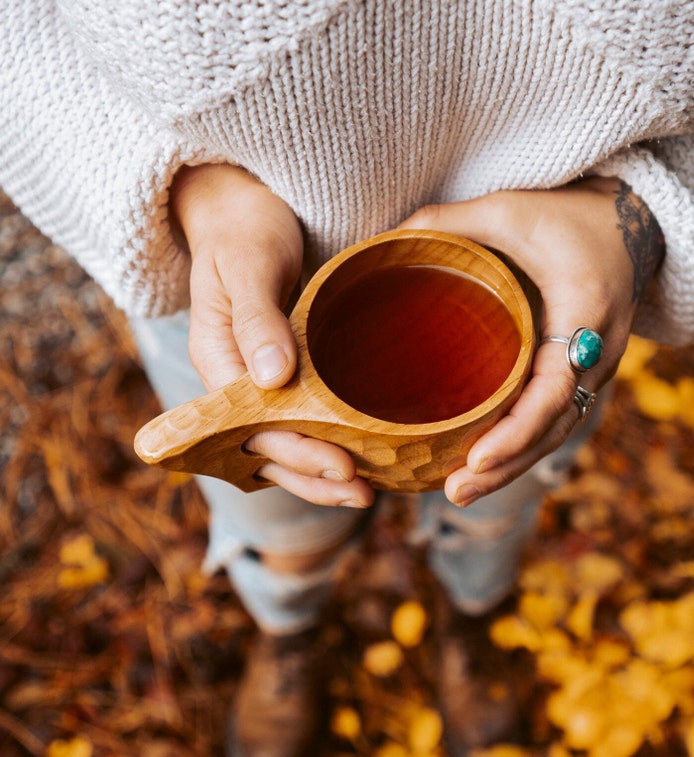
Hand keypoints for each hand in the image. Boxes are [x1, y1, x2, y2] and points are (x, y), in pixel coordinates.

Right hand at [169, 163, 374, 506]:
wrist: (244, 213)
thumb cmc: (244, 231)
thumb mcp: (247, 264)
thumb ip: (256, 319)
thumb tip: (272, 379)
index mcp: (217, 359)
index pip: (252, 424)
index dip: (296, 450)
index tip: (340, 466)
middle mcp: (233, 381)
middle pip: (266, 447)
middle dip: (312, 475)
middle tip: (362, 492)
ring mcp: (255, 383)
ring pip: (280, 446)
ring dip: (318, 475)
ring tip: (364, 493)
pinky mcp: (280, 378)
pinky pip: (296, 423)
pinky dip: (322, 447)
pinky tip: (357, 461)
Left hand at [398, 178, 663, 506]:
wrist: (629, 224)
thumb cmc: (566, 214)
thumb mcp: (508, 209)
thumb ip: (448, 224)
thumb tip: (381, 245)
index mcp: (584, 311)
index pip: (554, 388)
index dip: (518, 429)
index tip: (477, 457)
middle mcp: (598, 351)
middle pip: (554, 426)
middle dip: (508, 466)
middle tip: (455, 492)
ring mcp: (594, 368)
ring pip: (555, 432)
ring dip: (511, 467)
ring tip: (459, 492)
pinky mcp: (581, 373)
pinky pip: (553, 419)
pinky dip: (520, 446)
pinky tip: (484, 464)